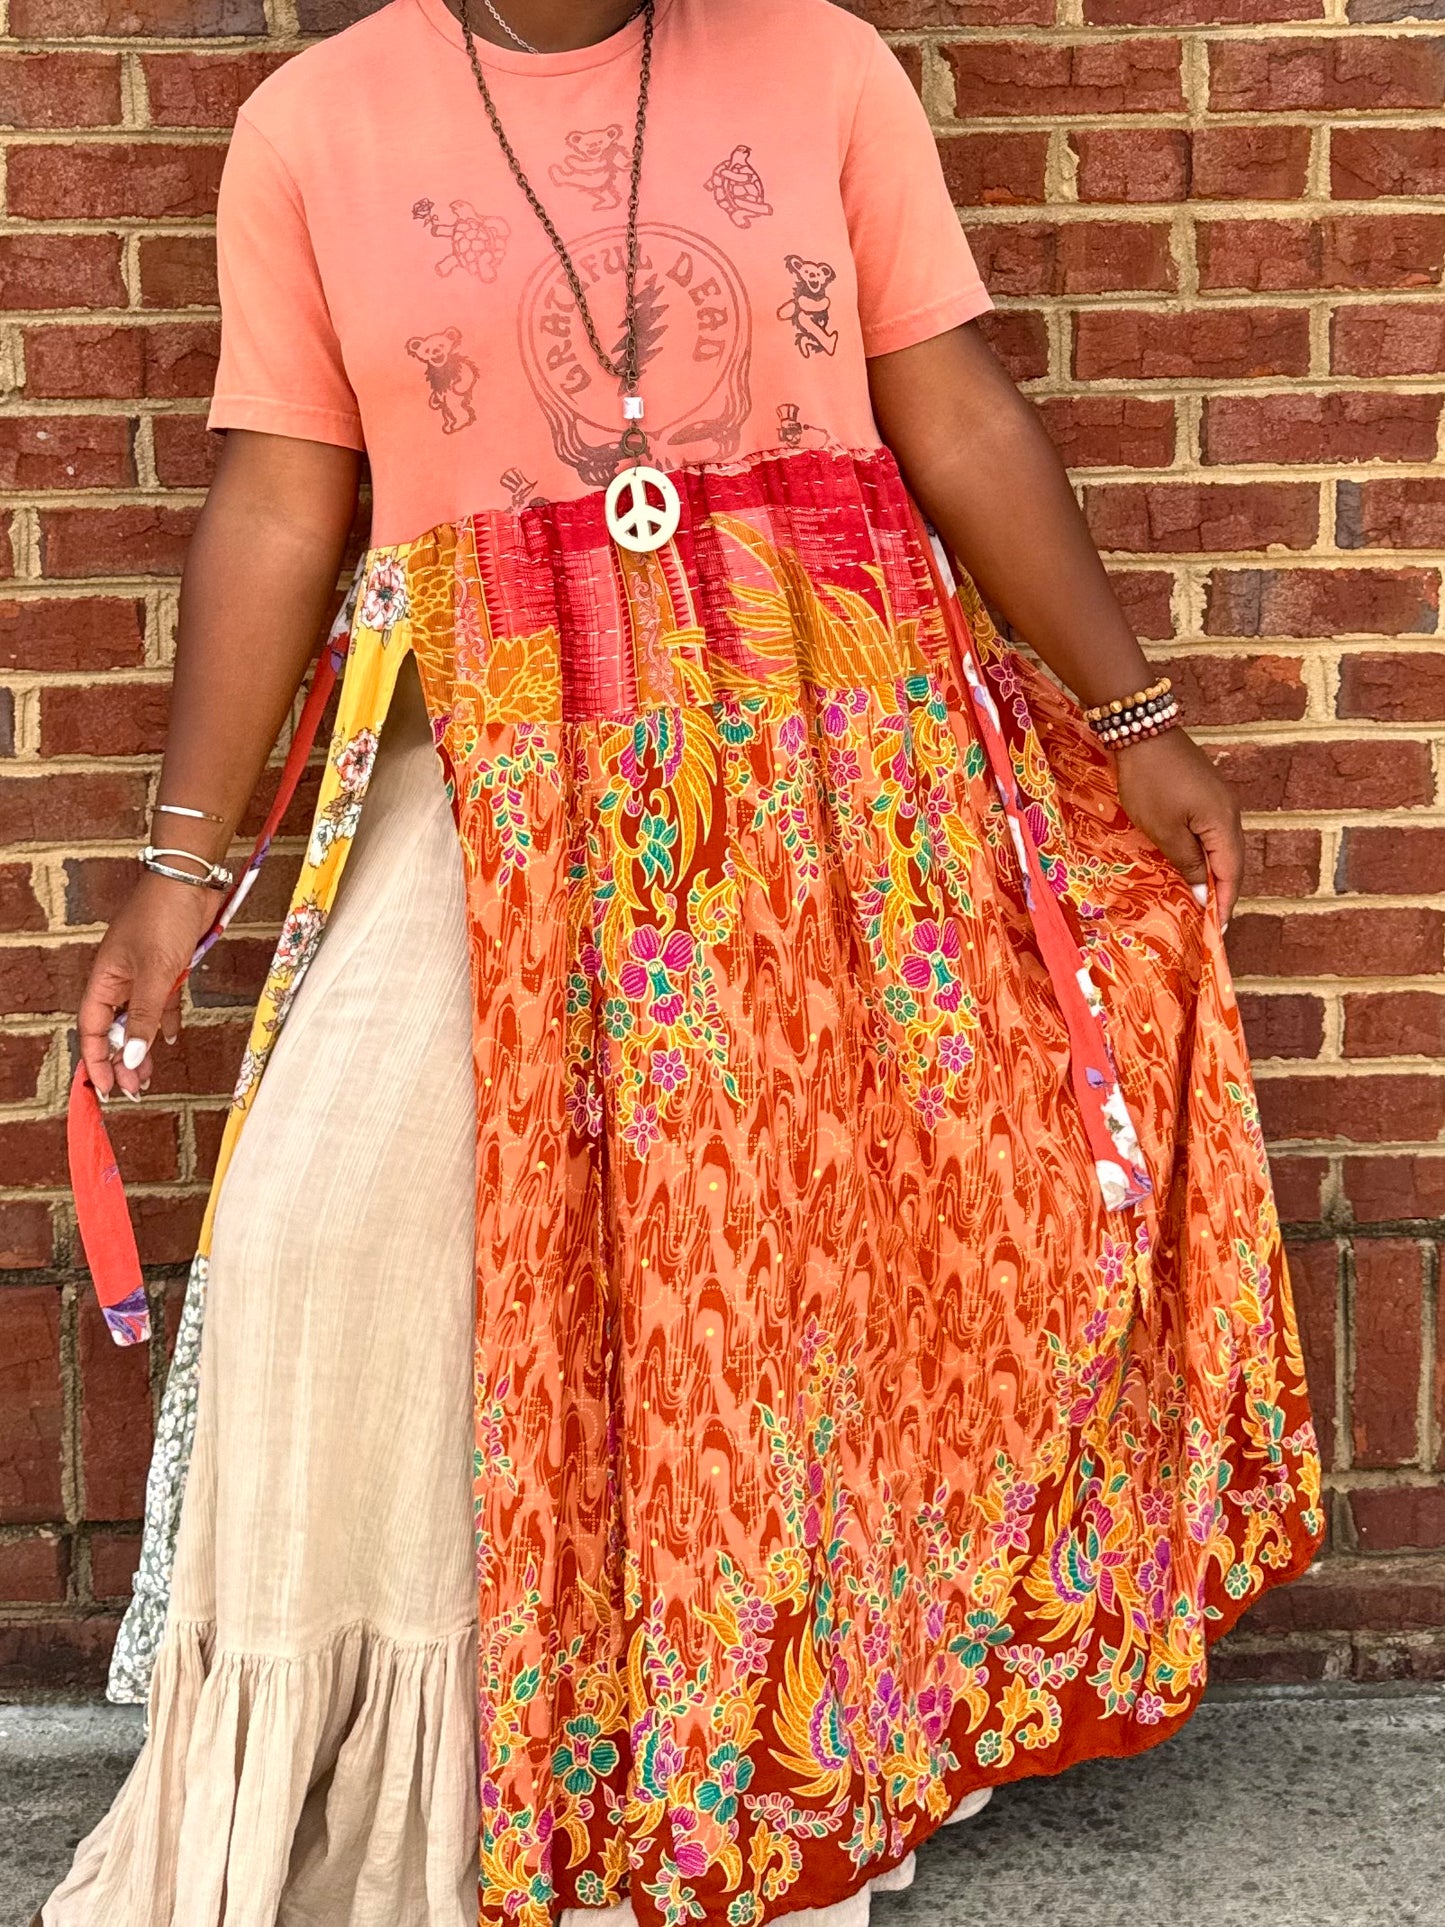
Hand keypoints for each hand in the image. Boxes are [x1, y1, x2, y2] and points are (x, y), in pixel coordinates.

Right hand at [78, 872, 218, 1100]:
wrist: (189, 880)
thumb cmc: (164, 917)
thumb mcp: (155, 973)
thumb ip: (146, 1017)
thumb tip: (131, 1058)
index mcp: (104, 978)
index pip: (93, 1028)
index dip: (97, 1059)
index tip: (105, 1088)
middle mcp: (119, 978)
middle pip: (115, 1028)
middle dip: (121, 1059)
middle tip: (133, 1090)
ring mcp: (143, 972)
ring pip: (139, 1018)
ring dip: (143, 1046)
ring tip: (148, 1076)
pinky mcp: (168, 966)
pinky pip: (162, 1001)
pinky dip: (165, 1020)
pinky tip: (170, 1039)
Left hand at [1111, 729, 1244, 930]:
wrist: (1142, 731)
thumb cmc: (1151, 784)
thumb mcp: (1165, 831)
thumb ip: (1188, 864)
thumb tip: (1205, 895)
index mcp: (1225, 825)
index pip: (1231, 875)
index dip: (1224, 904)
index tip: (1217, 933)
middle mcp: (1231, 813)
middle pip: (1232, 862)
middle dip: (1223, 893)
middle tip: (1211, 924)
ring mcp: (1221, 801)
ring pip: (1224, 848)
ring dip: (1216, 875)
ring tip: (1203, 902)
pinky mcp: (1208, 794)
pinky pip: (1214, 833)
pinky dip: (1208, 855)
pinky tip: (1196, 867)